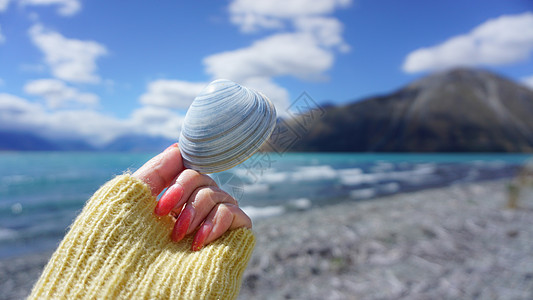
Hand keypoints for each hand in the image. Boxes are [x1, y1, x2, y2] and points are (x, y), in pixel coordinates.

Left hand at [132, 143, 251, 250]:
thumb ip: (154, 171)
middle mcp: (193, 211)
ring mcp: (212, 224)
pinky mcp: (232, 237)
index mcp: (170, 203)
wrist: (138, 288)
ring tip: (178, 237)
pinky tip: (198, 243)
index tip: (160, 202)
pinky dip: (217, 221)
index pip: (186, 170)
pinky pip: (236, 212)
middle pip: (202, 177)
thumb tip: (178, 146)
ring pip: (218, 193)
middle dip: (183, 191)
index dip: (177, 176)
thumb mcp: (132, 202)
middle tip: (164, 216)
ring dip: (196, 210)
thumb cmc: (125, 249)